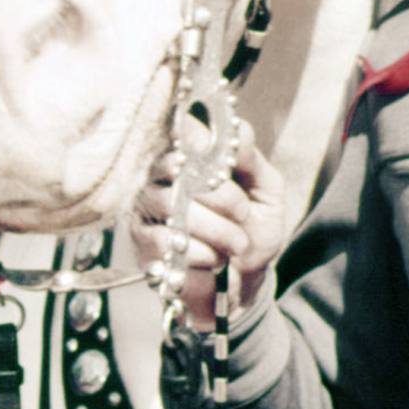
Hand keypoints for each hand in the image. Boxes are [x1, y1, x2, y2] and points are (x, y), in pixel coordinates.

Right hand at [129, 118, 285, 328]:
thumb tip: (238, 129)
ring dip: (216, 228)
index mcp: (194, 153)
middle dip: (221, 193)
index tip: (227, 163)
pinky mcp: (142, 240)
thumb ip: (251, 159)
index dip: (201, 139)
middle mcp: (163, 173)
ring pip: (172, 202)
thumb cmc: (254, 229)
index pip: (184, 128)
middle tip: (243, 213)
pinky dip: (200, 251)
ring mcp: (148, 205)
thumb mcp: (266, 190)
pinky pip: (164, 238)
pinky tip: (214, 259)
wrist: (246, 281)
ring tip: (236, 243)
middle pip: (178, 164)